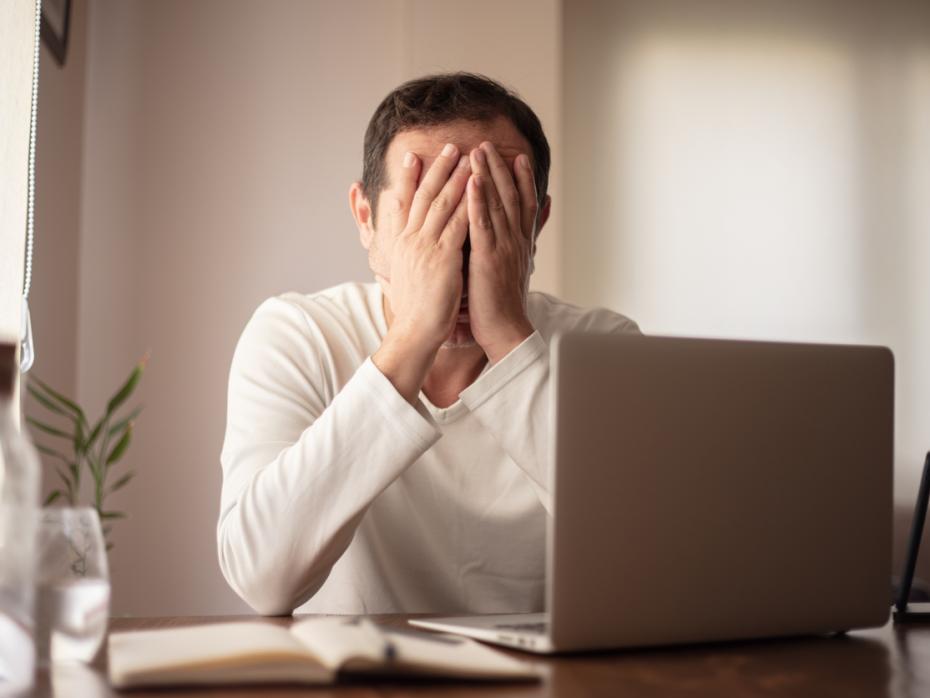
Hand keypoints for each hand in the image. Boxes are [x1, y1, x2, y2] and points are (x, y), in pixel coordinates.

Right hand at [372, 144, 470, 401]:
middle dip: (438, 169)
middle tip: (449, 146)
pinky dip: (469, 203)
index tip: (413, 156)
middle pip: (425, 196)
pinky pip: (458, 224)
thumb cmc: (415, 307)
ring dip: (457, 178)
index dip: (411, 179)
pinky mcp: (443, 258)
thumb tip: (402, 236)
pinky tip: (479, 188)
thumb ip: (404, 250)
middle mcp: (411, 240)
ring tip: (469, 157)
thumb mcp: (402, 273)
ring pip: (443, 204)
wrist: (414, 331)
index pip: (405, 203)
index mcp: (402, 243)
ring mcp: (426, 247)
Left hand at [466, 142, 536, 363]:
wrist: (505, 331)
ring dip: (487, 175)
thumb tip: (528, 229)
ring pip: (496, 203)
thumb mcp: (515, 269)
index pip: (522, 204)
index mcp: (519, 243)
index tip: (518, 156)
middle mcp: (514, 240)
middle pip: (509, 196)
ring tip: (478, 150)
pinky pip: (482, 224)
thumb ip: (519, 245)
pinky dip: (477, 201)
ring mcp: (502, 247)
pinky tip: (470, 182)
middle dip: (500, 167)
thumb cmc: (503, 304)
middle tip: (489, 142)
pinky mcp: (487, 258)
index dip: (522, 179)